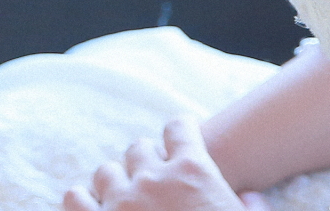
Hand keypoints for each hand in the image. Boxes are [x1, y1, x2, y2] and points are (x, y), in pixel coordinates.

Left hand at [64, 117, 253, 210]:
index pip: (178, 128)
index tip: (180, 139)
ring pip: (106, 172)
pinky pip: (75, 199)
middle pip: (138, 148)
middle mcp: (153, 178)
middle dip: (146, 164)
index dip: (180, 133)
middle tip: (155, 185)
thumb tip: (250, 198)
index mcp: (194, 172)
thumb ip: (253, 208)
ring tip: (126, 202)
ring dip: (116, 184)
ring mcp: (121, 202)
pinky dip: (83, 202)